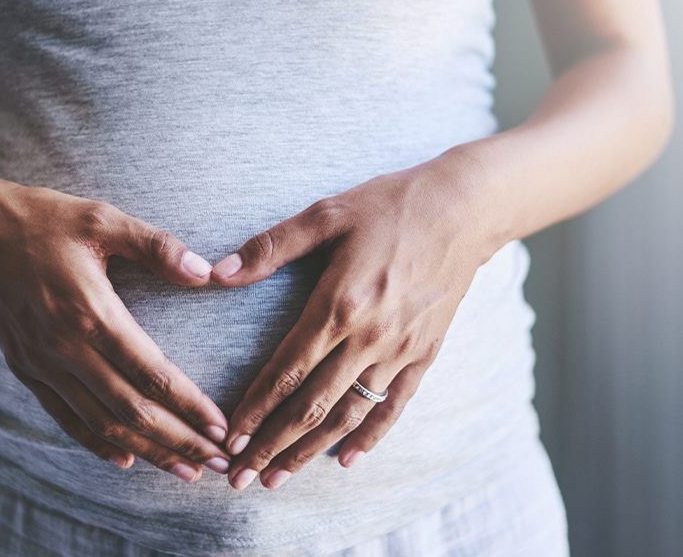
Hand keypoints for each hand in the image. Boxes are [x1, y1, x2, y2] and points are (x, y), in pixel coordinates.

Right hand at [0, 176, 231, 481]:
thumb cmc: (41, 220)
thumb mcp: (102, 219)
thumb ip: (157, 246)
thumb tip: (206, 273)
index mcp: (91, 312)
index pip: (152, 373)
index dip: (190, 406)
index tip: (221, 428)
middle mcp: (65, 348)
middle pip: (131, 411)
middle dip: (179, 441)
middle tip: (218, 463)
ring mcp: (42, 364)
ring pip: (102, 424)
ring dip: (147, 450)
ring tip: (185, 471)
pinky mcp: (25, 369)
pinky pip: (66, 417)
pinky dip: (97, 443)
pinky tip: (127, 459)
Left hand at [209, 155, 502, 489]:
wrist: (465, 209)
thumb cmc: (389, 205)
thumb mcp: (326, 213)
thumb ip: (271, 247)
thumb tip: (217, 272)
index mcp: (338, 304)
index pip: (286, 371)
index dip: (254, 409)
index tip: (228, 438)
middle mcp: (368, 336)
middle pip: (311, 405)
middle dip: (271, 444)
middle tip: (240, 478)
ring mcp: (399, 350)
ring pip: (347, 413)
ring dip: (309, 450)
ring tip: (278, 477)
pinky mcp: (424, 354)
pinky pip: (393, 406)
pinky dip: (369, 436)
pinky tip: (345, 460)